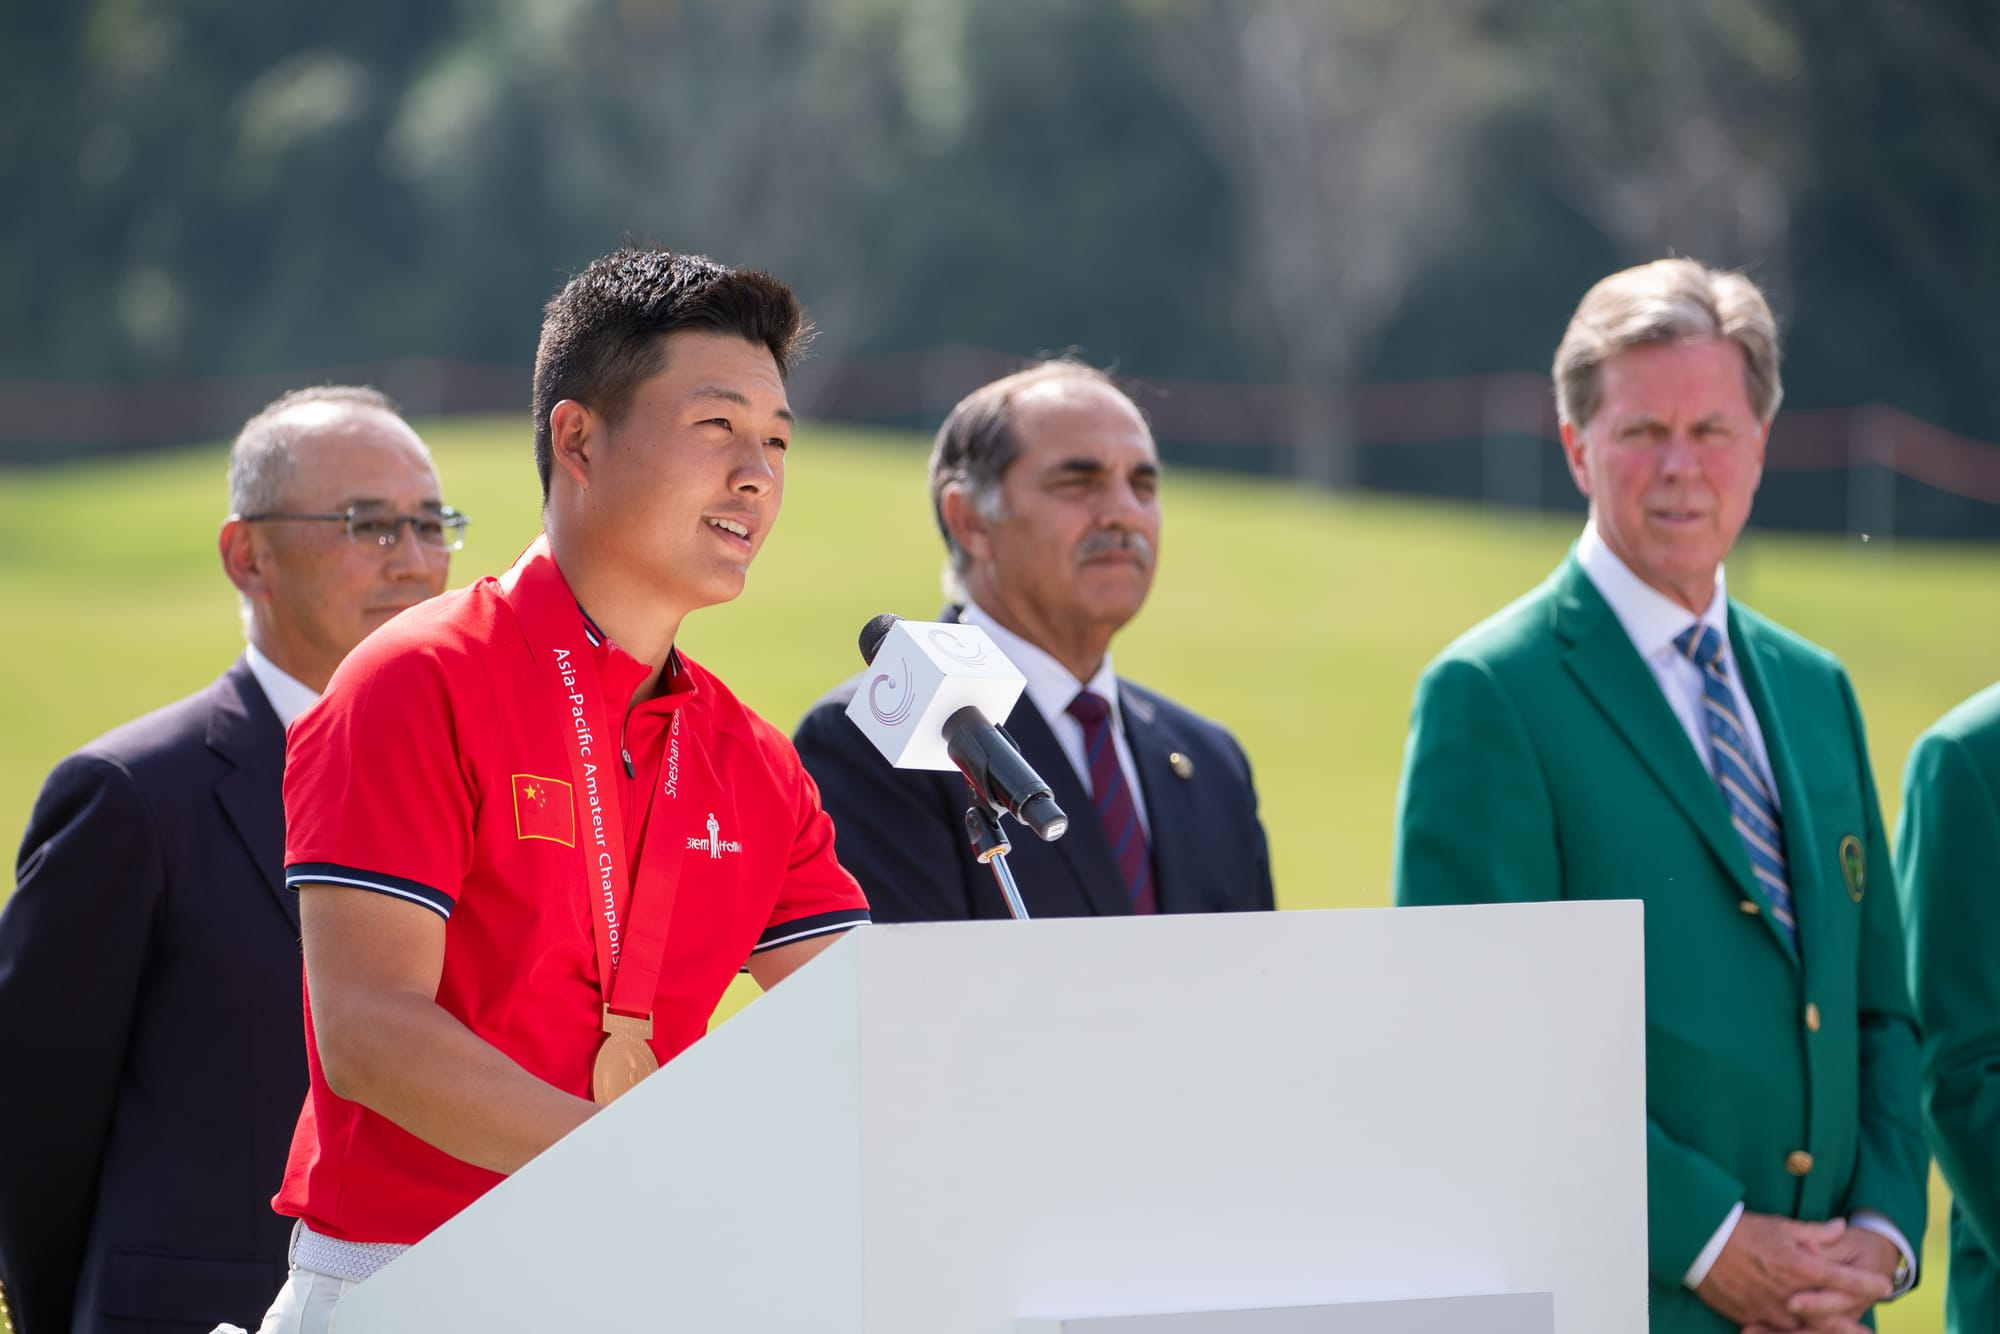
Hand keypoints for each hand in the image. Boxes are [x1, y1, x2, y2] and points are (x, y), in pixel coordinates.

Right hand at [1695, 1213, 1889, 1329]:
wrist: (1698, 1243)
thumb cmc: (1741, 1230)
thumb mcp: (1781, 1225)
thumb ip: (1815, 1232)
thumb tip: (1840, 1228)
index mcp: (1799, 1267)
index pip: (1843, 1279)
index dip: (1866, 1284)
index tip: (1884, 1286)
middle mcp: (1790, 1294)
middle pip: (1830, 1318)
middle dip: (1851, 1327)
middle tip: (1868, 1333)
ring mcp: (1771, 1309)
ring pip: (1804, 1329)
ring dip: (1822, 1331)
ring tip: (1842, 1333)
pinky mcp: (1752, 1317)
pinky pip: (1777, 1328)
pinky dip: (1791, 1329)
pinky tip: (1795, 1325)